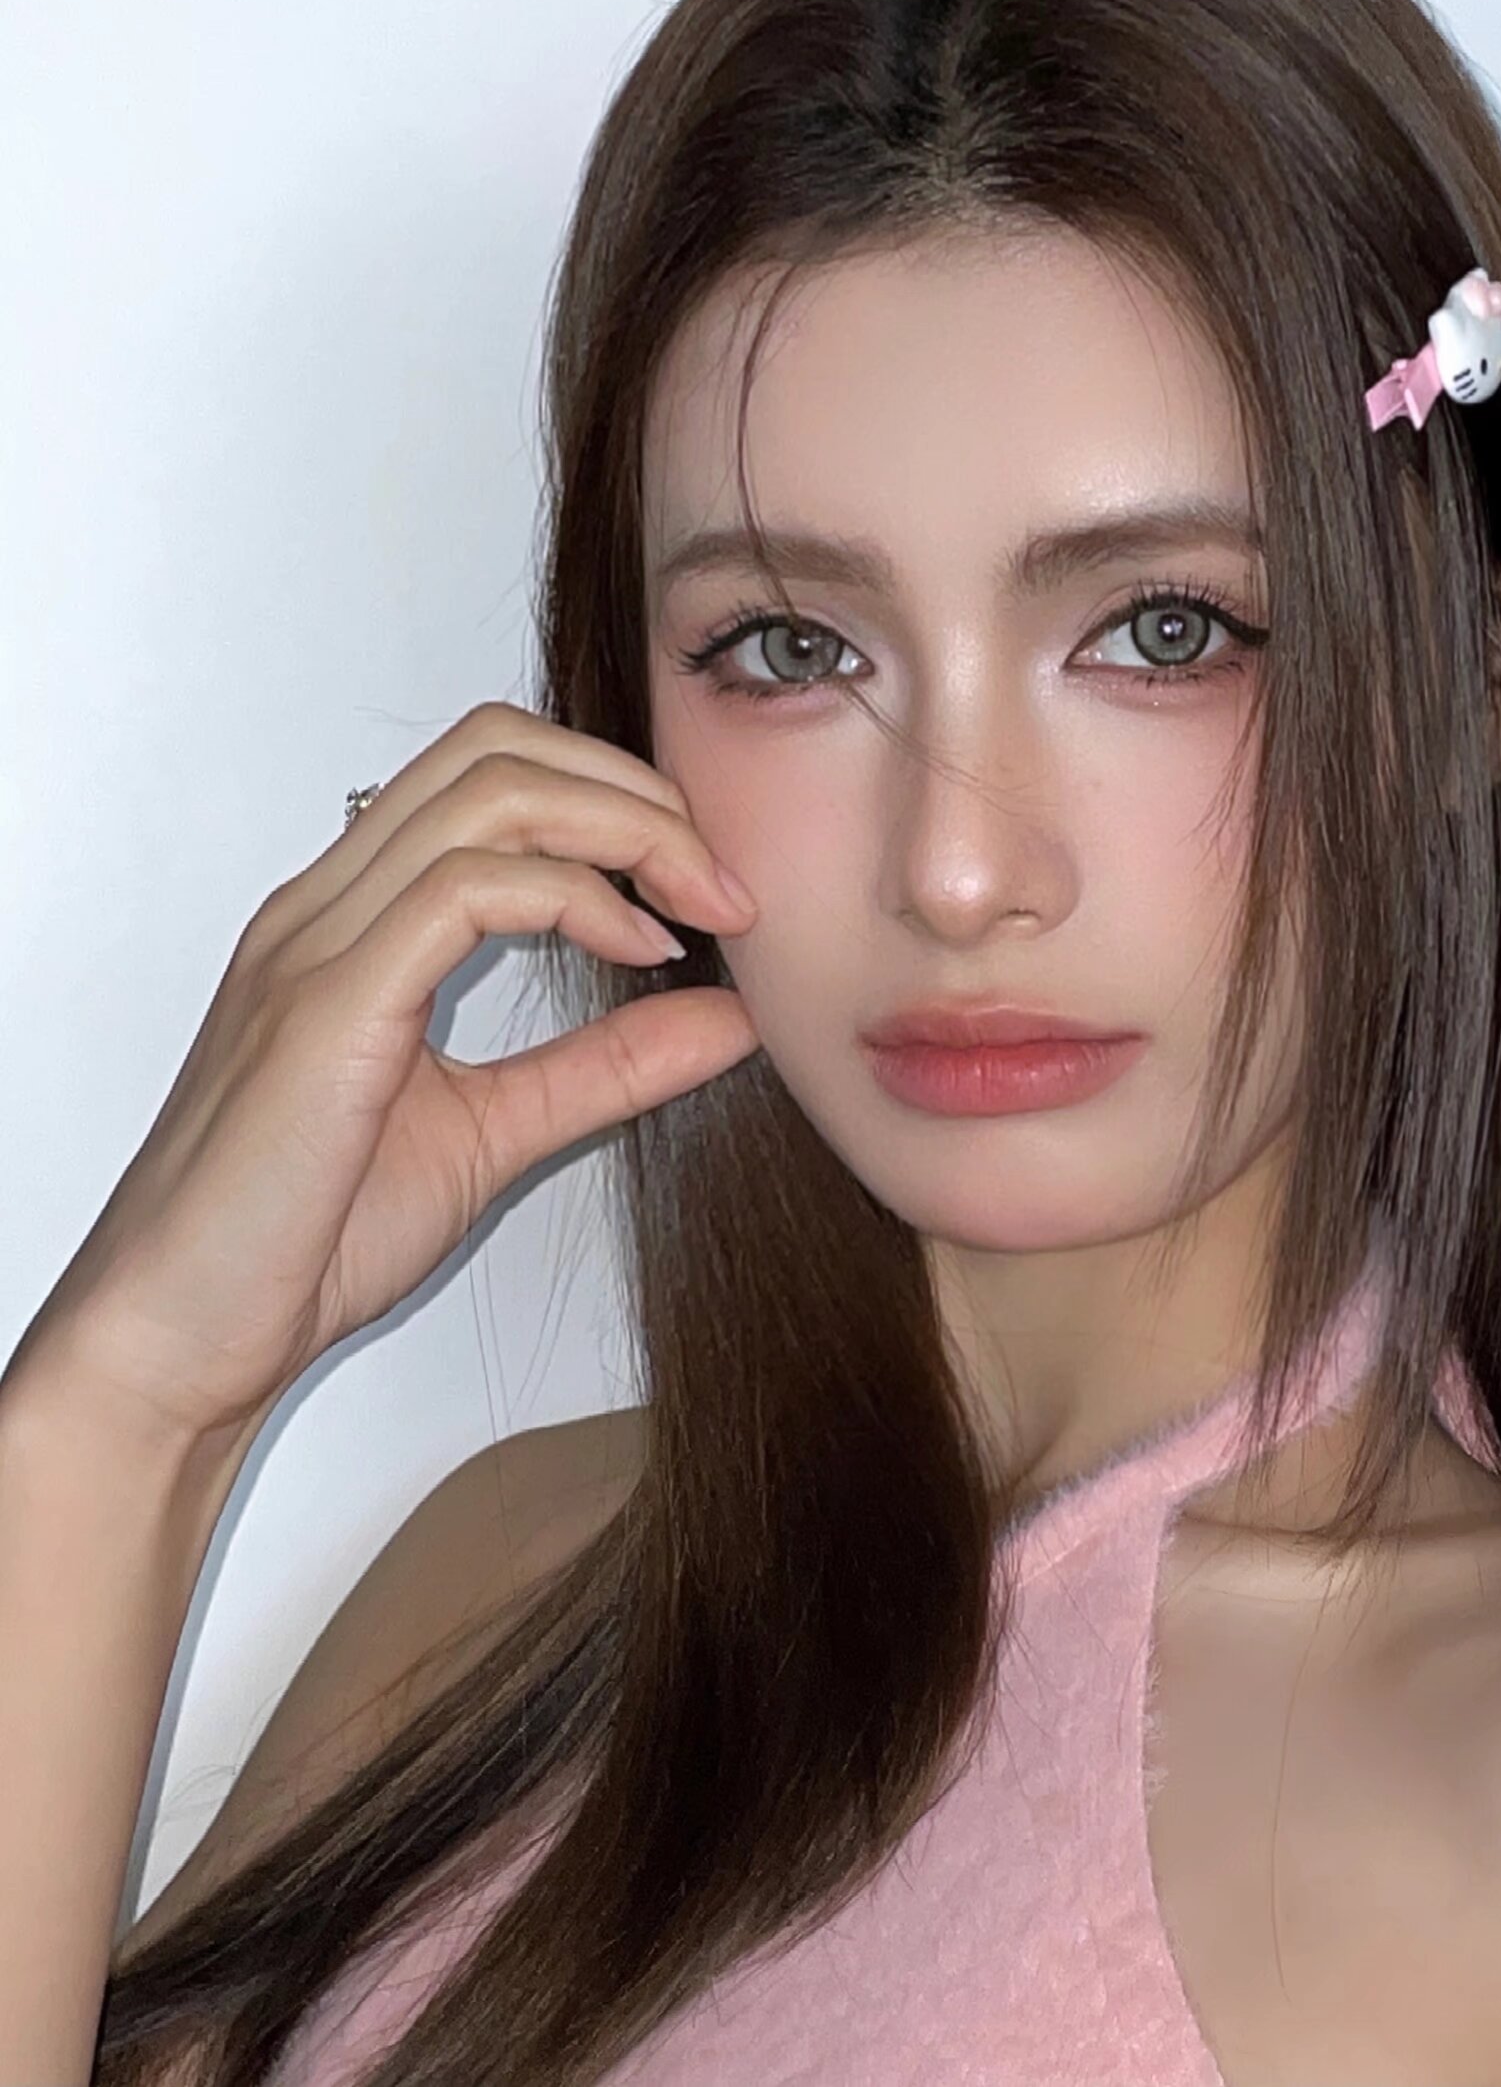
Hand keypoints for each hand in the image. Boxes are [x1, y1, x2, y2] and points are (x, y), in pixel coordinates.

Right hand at [11, 701, 758, 1452]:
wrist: (182, 1339)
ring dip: (627, 831)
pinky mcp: (326, 1002)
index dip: (619, 801)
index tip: (709, 889)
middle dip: (636, 792)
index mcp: (355, 920)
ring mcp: (319, 942)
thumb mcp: (495, 1134)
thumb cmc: (302, 1240)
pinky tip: (637, 954)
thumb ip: (606, 1069)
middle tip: (723, 884)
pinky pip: (464, 888)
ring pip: (492, 792)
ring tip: (702, 910)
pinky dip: (576, 900)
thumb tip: (731, 1018)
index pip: (493, 774)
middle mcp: (329, 906)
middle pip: (499, 748)